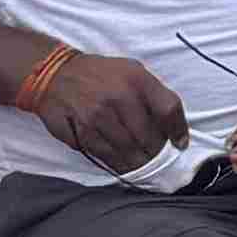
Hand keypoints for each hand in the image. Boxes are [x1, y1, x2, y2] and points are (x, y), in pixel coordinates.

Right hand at [23, 48, 191, 172]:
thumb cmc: (101, 74)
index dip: (178, 130)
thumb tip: (170, 124)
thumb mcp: (132, 70)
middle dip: (157, 151)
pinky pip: (106, 155)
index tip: (180, 143)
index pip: (168, 108)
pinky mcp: (81, 132)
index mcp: (137, 79)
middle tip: (159, 157)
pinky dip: (119, 164)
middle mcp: (119, 97)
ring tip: (145, 164)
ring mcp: (98, 116)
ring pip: (128, 149)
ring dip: (140, 162)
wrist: (56, 75)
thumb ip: (152, 93)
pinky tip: (125, 166)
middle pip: (149, 135)